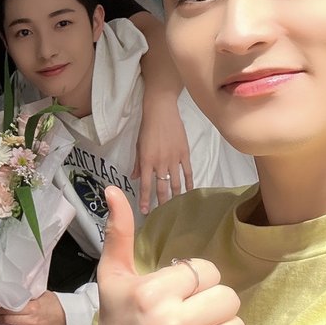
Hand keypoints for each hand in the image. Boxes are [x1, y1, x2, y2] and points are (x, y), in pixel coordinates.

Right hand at [83, 186, 244, 324]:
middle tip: (189, 313)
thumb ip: (120, 232)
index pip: (208, 271)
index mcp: (153, 295)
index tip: (178, 293)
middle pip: (228, 297)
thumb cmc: (117, 323)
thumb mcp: (114, 276)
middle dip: (210, 302)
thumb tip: (113, 190)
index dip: (195, 280)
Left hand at [132, 98, 192, 213]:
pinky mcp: (184, 153)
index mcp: (147, 161)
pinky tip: (189, 192)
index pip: (146, 185)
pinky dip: (189, 183)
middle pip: (162, 187)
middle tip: (161, 214)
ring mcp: (174, 159)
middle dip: (161, 202)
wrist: (161, 110)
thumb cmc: (146, 126)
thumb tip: (136, 178)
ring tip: (175, 207)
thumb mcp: (138, 145)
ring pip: (176, 182)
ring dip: (175, 196)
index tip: (145, 211)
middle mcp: (160, 163)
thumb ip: (138, 163)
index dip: (146, 199)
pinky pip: (187, 172)